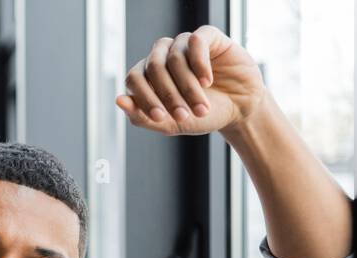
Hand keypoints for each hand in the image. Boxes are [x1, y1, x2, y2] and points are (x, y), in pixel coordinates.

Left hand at [115, 25, 265, 136]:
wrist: (238, 109)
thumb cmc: (201, 115)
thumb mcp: (171, 123)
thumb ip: (142, 116)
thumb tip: (118, 100)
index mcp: (148, 76)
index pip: (134, 78)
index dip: (144, 98)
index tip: (161, 117)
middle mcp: (163, 56)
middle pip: (153, 67)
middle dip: (168, 95)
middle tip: (184, 115)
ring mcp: (183, 44)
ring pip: (174, 57)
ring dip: (188, 87)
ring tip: (201, 107)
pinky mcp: (207, 36)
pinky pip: (195, 42)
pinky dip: (199, 64)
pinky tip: (207, 81)